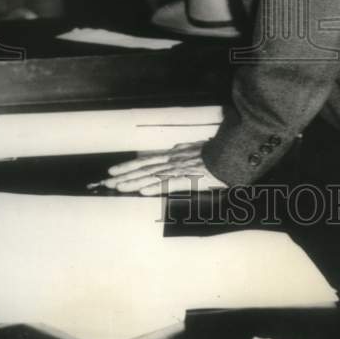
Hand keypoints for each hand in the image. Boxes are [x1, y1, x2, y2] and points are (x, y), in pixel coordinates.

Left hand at [101, 142, 226, 195]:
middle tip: (104, 183)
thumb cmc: (217, 153)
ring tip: (117, 187)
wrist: (234, 152)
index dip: (128, 166)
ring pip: (152, 176)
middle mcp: (173, 161)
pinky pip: (171, 183)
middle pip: (144, 168)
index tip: (112, 172)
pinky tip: (143, 191)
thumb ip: (185, 149)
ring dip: (134, 181)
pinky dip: (156, 187)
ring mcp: (180, 169)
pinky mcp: (191, 178)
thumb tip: (174, 147)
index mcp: (173, 156)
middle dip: (124, 176)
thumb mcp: (198, 147)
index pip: (146, 161)